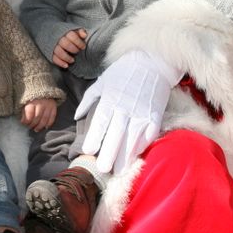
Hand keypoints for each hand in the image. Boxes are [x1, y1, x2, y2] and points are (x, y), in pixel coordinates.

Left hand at [21, 98, 57, 130]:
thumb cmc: (32, 98)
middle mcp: (41, 103)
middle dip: (33, 124)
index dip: (27, 121)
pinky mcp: (54, 107)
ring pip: (45, 119)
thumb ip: (24, 112)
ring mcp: (48, 105)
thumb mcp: (25, 103)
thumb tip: (23, 121)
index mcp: (32, 101)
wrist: (42, 90)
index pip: (30, 114)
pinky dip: (49, 124)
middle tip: (30, 127)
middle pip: (37, 117)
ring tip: (36, 129)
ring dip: (40, 126)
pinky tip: (45, 127)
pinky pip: (52, 118)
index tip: (24, 124)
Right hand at [52, 28, 86, 67]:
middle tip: (77, 52)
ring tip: (73, 60)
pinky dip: (60, 63)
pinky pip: (54, 58)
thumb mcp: (76, 32)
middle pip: (65, 43)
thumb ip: (81, 32)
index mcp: (66, 32)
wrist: (59, 39)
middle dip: (73, 49)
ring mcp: (54, 46)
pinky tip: (66, 65)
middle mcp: (59, 39)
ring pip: (59, 52)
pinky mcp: (51, 53)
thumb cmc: (71, 37)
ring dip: (67, 57)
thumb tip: (84, 35)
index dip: (79, 42)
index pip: (72, 36)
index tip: (83, 47)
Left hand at [75, 49, 182, 173]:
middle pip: (116, 134)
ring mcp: (142, 112)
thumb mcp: (102, 81)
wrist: (153, 61)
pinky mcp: (155, 115)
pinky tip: (135, 156)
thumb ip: (89, 100)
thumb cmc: (124, 72)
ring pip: (133, 138)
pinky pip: (149, 134)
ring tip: (119, 170)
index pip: (101, 122)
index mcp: (111, 99)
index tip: (88, 151)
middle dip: (109, 153)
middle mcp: (126, 107)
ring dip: (126, 156)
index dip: (94, 137)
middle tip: (103, 169)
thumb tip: (77, 117)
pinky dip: (142, 146)